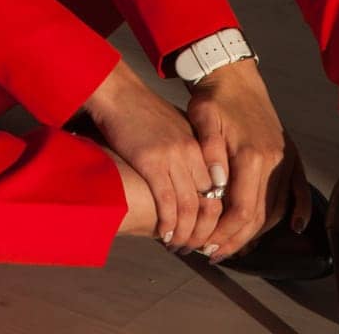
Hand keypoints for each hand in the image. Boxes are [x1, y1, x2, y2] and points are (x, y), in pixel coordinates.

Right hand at [83, 61, 229, 251]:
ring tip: (180, 246)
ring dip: (186, 233)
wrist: (119, 93)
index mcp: (200, 143)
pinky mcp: (152, 162)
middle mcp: (192, 151)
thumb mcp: (174, 129)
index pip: (219, 189)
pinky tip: (165, 235)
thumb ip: (186, 153)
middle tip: (195, 247)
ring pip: (190, 207)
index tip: (208, 232)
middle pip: (209, 202)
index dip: (216, 216)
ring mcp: (173, 157)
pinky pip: (167, 202)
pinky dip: (169, 223)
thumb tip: (190, 183)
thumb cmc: (142, 111)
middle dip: (204, 230)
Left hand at [184, 57, 311, 261]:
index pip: (243, 209)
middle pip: (260, 215)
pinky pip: (298, 188)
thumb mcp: (202, 119)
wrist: (234, 73)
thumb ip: (209, 153)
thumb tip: (216, 185)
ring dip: (258, 231)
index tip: (207, 245)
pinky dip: (299, 209)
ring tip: (234, 245)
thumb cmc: (214, 97)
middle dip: (236, 239)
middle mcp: (274, 160)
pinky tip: (295, 227)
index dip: (225, 232)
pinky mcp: (289, 153)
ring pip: (276, 207)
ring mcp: (285, 158)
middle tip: (214, 253)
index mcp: (252, 155)